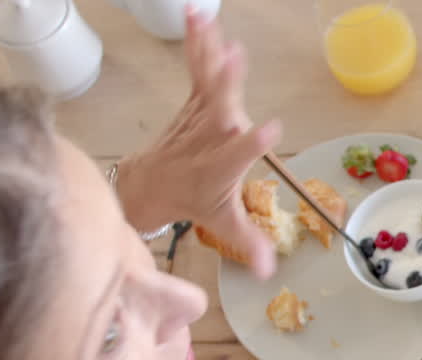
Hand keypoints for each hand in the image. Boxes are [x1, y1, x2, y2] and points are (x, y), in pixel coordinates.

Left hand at [118, 8, 280, 278]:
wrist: (150, 182)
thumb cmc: (193, 199)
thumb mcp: (222, 223)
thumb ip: (249, 243)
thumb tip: (271, 272)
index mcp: (219, 167)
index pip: (238, 153)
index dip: (253, 142)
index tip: (272, 130)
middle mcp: (208, 137)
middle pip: (219, 107)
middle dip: (227, 85)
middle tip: (235, 58)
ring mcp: (198, 114)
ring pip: (205, 80)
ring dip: (209, 50)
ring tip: (210, 23)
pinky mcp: (194, 99)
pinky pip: (197, 68)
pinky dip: (199, 42)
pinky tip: (199, 15)